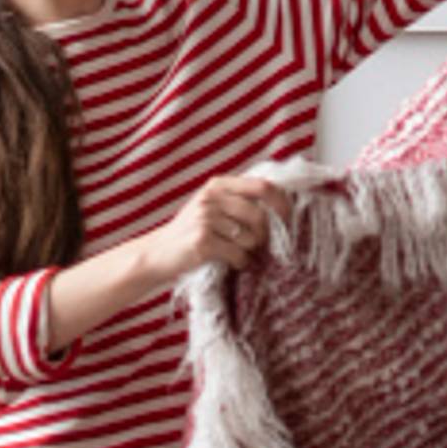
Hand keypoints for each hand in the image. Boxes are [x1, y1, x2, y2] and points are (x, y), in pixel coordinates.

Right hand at [149, 173, 283, 278]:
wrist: (157, 253)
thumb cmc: (190, 231)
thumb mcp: (211, 206)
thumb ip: (238, 200)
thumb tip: (283, 205)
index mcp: (217, 185)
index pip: (262, 186)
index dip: (282, 203)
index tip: (289, 218)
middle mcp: (211, 197)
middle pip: (259, 216)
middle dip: (265, 236)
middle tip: (258, 246)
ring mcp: (205, 219)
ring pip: (250, 238)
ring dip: (249, 251)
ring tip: (235, 252)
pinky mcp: (202, 241)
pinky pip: (238, 254)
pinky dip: (239, 262)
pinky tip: (228, 262)